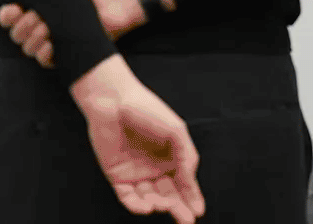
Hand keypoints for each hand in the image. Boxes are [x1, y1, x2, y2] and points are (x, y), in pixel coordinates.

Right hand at [0, 0, 154, 68]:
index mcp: (36, 6)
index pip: (9, 16)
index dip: (7, 15)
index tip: (15, 8)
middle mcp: (40, 24)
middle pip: (16, 34)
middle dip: (22, 26)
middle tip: (36, 17)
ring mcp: (52, 40)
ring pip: (28, 49)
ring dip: (34, 39)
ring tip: (47, 29)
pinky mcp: (65, 54)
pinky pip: (44, 61)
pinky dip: (44, 54)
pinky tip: (51, 44)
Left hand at [70, 56, 206, 221]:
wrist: (114, 99)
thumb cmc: (147, 110)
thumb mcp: (176, 131)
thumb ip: (187, 159)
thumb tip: (191, 187)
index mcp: (172, 159)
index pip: (184, 185)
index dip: (192, 199)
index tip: (198, 212)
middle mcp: (155, 169)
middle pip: (169, 196)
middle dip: (178, 209)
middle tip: (186, 221)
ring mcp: (136, 174)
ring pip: (150, 199)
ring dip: (158, 205)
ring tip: (162, 205)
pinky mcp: (116, 176)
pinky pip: (127, 197)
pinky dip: (136, 205)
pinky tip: (146, 207)